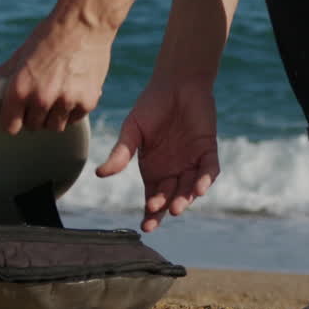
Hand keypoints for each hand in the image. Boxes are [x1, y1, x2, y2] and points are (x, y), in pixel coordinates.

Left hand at [0, 15, 113, 134]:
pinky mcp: (87, 102)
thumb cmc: (50, 36)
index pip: (10, 127)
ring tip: (57, 94)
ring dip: (54, 116)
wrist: (84, 22)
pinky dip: (73, 110)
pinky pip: (75, 119)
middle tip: (40, 98)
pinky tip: (72, 90)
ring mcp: (66, 102)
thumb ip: (5, 75)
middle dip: (34, 116)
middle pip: (33, 127)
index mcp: (20, 88)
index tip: (16, 117)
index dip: (12, 121)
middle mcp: (42, 98)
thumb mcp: (21, 54)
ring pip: (55, 127)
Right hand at [96, 80, 219, 232]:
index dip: (150, 213)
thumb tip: (100, 175)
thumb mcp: (131, 131)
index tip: (145, 226)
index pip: (153, 198)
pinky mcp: (208, 150)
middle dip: (165, 208)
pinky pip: (209, 170)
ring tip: (176, 207)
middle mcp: (173, 170)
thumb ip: (120, 153)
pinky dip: (205, 180)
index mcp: (153, 170)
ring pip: (190, 188)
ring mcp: (191, 161)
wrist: (176, 82)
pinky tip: (198, 188)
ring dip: (184, 198)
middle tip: (157, 213)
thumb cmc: (151, 105)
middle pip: (170, 197)